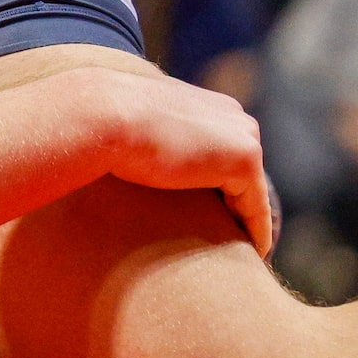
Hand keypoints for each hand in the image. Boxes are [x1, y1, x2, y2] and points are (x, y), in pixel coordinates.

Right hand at [93, 68, 274, 256]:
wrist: (101, 114)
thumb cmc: (102, 122)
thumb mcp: (130, 124)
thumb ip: (147, 134)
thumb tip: (134, 152)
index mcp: (204, 102)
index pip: (222, 148)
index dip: (218, 182)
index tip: (214, 214)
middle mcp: (230, 113)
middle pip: (241, 168)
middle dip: (238, 200)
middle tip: (231, 238)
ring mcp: (242, 134)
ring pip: (250, 189)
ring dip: (246, 219)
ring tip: (239, 251)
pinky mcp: (244, 160)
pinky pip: (256, 208)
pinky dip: (256, 232)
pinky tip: (252, 255)